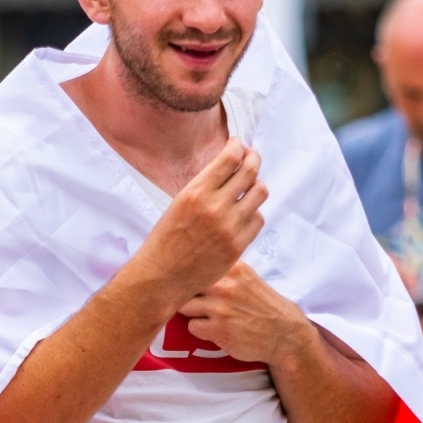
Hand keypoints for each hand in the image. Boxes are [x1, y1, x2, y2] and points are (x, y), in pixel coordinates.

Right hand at [135, 139, 266, 309]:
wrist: (162, 276)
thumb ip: (205, 186)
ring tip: (249, 187)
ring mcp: (230, 226)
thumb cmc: (166, 239)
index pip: (231, 158)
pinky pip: (259, 219)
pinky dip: (254, 213)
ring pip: (260, 192)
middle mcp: (215, 206)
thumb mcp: (179, 203)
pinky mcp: (239, 245)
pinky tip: (245, 214)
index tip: (239, 146)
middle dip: (253, 158)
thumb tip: (228, 166)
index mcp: (196, 191)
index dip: (239, 147)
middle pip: (251, 170)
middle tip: (251, 158)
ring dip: (256, 185)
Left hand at [179, 262, 310, 364]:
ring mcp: (220, 308)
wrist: (284, 332)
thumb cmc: (261, 304)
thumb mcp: (246, 276)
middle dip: (184, 292)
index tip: (184, 276)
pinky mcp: (219, 329)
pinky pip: (192, 327)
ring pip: (184, 305)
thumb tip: (190, 261)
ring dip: (191, 312)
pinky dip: (199, 329)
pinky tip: (213, 329)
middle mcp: (224, 285)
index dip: (186, 271)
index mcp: (232, 267)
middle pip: (184, 284)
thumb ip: (222, 268)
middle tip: (193, 299)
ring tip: (205, 315)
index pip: (195, 262)